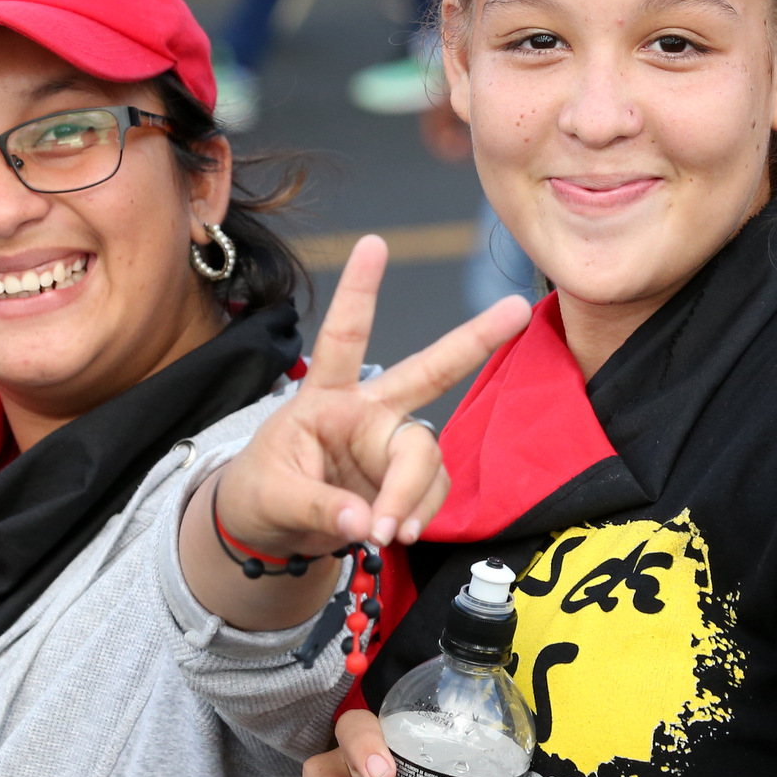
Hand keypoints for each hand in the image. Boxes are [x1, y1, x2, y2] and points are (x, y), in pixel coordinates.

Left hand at [218, 235, 530, 556]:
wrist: (269, 531)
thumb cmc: (260, 493)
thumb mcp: (269, 495)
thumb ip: (317, 505)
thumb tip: (367, 521)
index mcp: (326, 397)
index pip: (343, 336)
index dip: (359, 291)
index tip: (372, 244)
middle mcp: (368, 411)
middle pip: (428, 371)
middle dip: (474, 340)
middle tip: (516, 309)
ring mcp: (391, 445)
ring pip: (427, 457)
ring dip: (414, 495)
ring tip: (386, 532)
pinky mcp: (406, 480)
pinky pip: (431, 492)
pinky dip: (419, 515)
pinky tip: (397, 532)